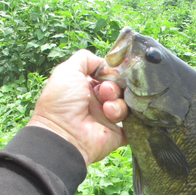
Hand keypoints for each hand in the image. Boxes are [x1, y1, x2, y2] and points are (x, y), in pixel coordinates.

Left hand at [28, 49, 127, 165]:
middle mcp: (98, 103)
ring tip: (107, 110)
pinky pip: (133, 126)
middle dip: (114, 88)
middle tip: (106, 92)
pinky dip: (133, 121)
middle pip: (118, 89)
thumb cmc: (62, 103)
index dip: (111, 74)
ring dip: (118, 104)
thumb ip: (85, 59)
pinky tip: (122, 118)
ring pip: (126, 105)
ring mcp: (108, 120)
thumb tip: (105, 63)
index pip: (108, 77)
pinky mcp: (117, 135)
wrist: (63, 135)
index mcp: (86, 89)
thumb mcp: (67, 71)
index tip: (111, 74)